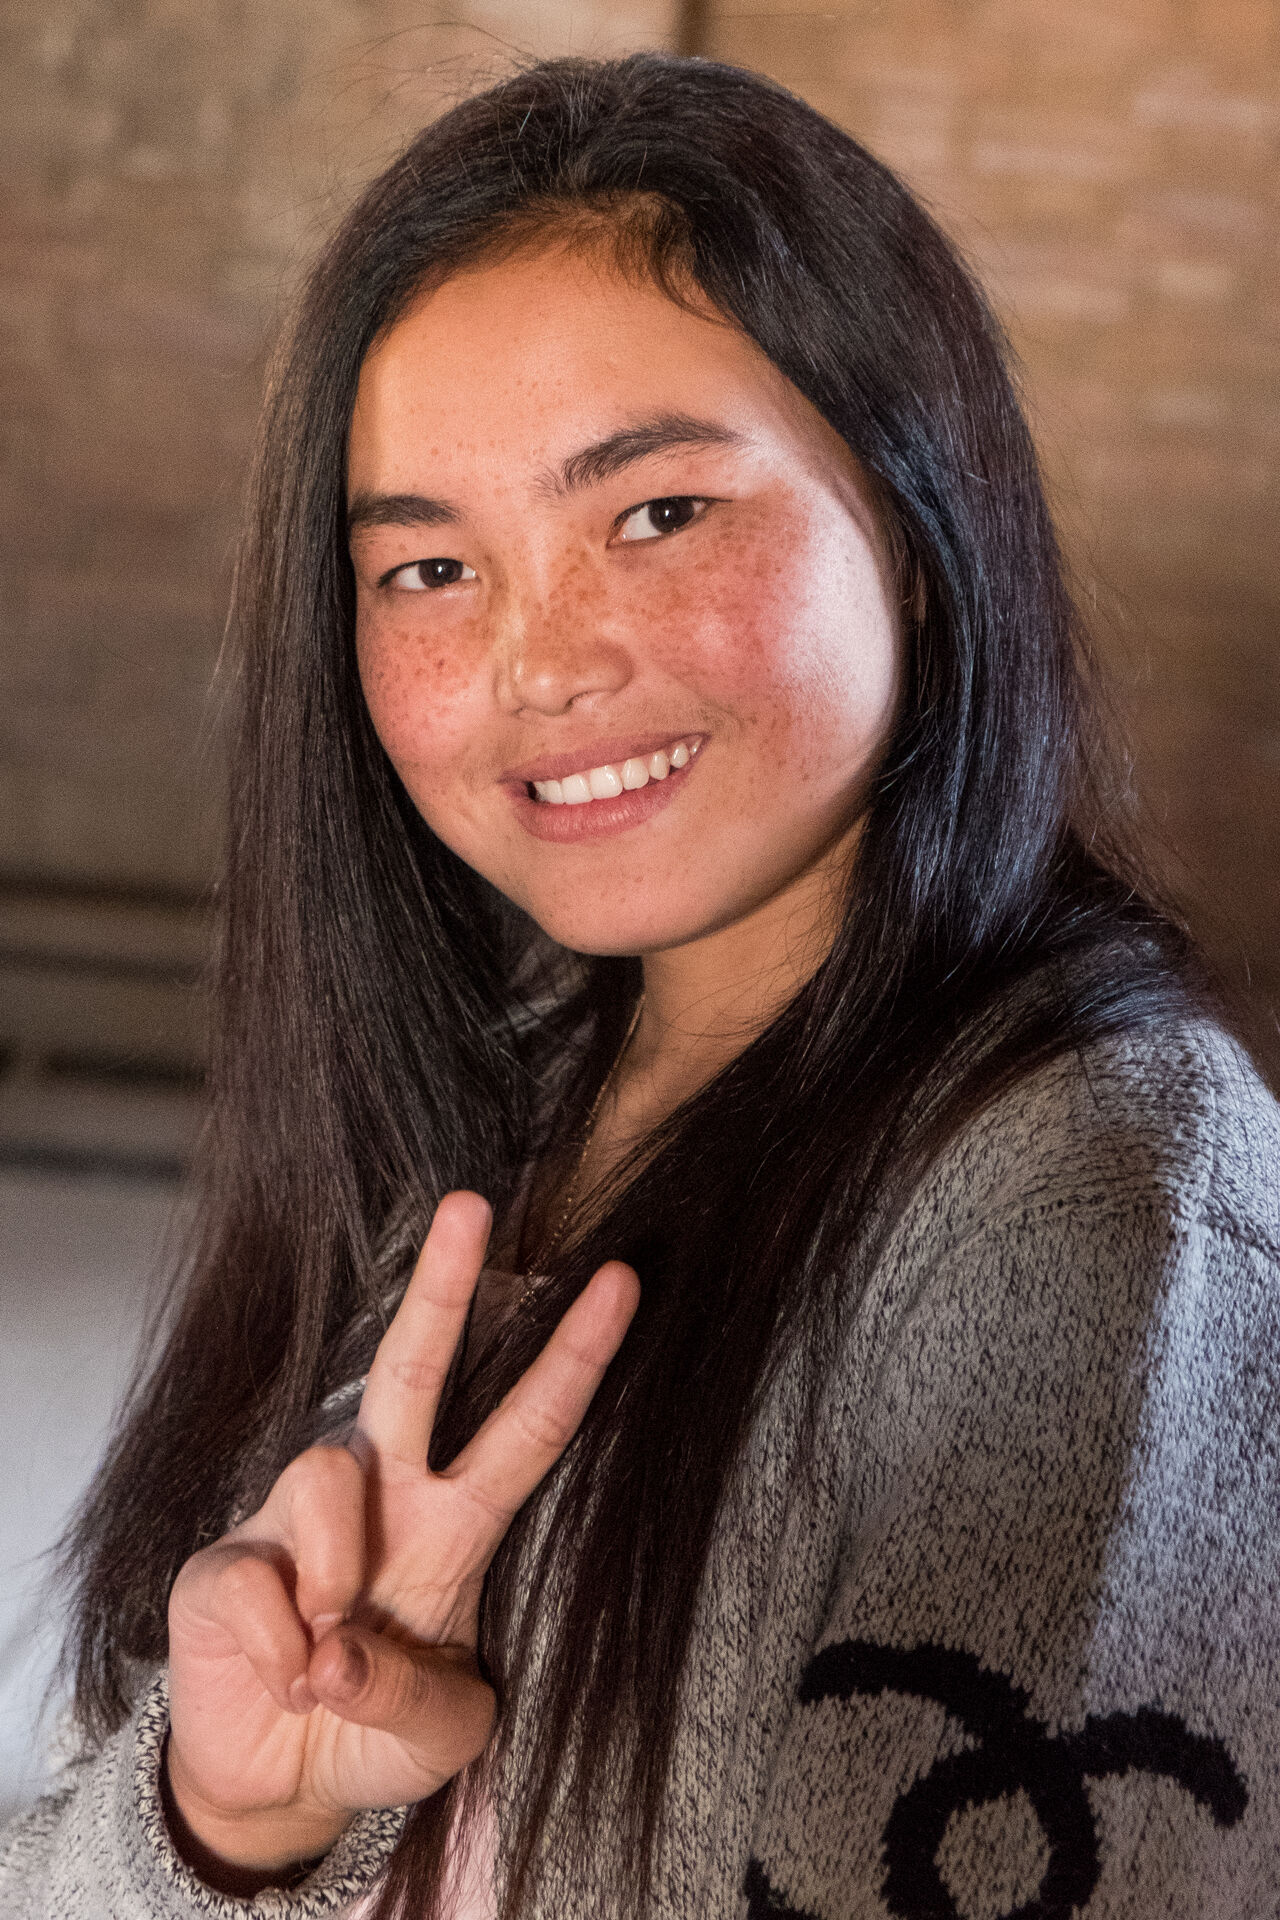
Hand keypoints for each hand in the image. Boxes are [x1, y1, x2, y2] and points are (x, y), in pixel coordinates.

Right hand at [165, 1190, 639, 1885]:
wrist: (279, 1782)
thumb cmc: (377, 1733)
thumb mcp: (438, 1737)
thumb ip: (414, 1696)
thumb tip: (338, 1647)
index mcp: (456, 1524)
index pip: (528, 1428)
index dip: (575, 1358)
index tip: (624, 1282)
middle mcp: (382, 1497)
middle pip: (415, 1369)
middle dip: (444, 1286)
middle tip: (472, 1203)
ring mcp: (298, 1521)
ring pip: (327, 1473)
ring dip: (335, 1572)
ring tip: (328, 1659)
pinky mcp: (225, 1564)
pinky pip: (258, 1577)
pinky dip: (279, 1645)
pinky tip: (283, 1674)